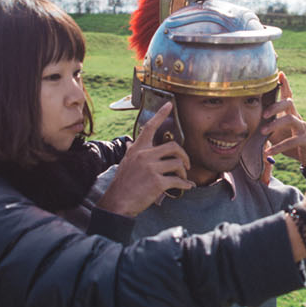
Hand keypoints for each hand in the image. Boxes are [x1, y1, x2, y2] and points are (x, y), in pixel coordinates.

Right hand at [97, 103, 194, 217]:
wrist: (118, 202)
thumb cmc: (123, 183)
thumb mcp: (126, 163)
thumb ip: (132, 151)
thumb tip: (131, 142)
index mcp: (137, 149)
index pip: (149, 127)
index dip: (160, 114)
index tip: (168, 104)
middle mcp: (144, 155)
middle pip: (173, 146)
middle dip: (184, 156)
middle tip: (186, 164)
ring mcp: (151, 168)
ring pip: (177, 163)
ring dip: (184, 173)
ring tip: (182, 179)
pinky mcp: (157, 182)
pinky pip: (178, 181)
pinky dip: (185, 185)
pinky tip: (186, 188)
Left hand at [262, 72, 305, 167]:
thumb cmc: (289, 141)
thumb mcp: (276, 131)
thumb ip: (266, 125)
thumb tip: (246, 122)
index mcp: (289, 113)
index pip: (287, 96)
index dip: (284, 85)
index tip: (280, 73)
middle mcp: (297, 117)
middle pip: (289, 103)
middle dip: (275, 106)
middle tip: (263, 114)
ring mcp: (303, 128)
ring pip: (290, 119)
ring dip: (275, 125)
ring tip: (263, 132)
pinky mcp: (305, 140)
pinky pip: (292, 141)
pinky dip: (279, 147)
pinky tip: (269, 152)